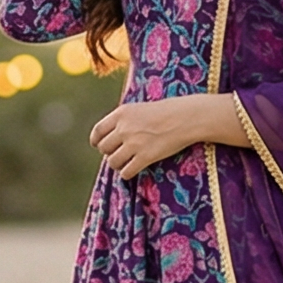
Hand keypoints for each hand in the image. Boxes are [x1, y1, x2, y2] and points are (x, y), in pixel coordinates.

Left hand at [91, 95, 234, 177]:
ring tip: (127, 162)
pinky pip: (126, 172)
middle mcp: (124, 128)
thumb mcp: (139, 109)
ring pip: (112, 162)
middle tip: (120, 153)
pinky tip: (133, 170)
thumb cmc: (166, 112)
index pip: (98, 131)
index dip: (96, 141)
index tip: (99, 145)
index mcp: (121, 113)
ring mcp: (134, 143)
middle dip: (110, 152)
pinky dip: (127, 173)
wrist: (186, 117)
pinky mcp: (145, 157)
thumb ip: (124, 120)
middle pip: (104, 148)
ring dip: (118, 164)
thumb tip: (111, 137)